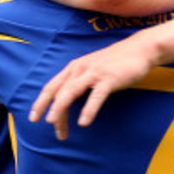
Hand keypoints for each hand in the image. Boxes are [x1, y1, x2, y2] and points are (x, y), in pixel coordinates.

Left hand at [29, 36, 154, 138]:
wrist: (140, 49)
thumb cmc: (116, 63)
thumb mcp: (92, 70)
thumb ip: (80, 83)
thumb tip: (69, 101)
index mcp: (74, 68)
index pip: (52, 86)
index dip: (40, 102)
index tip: (33, 117)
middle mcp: (80, 69)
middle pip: (57, 91)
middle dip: (47, 109)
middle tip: (43, 125)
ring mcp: (94, 73)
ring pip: (71, 92)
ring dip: (60, 109)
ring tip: (55, 125)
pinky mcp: (109, 79)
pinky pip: (96, 96)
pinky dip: (88, 110)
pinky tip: (84, 122)